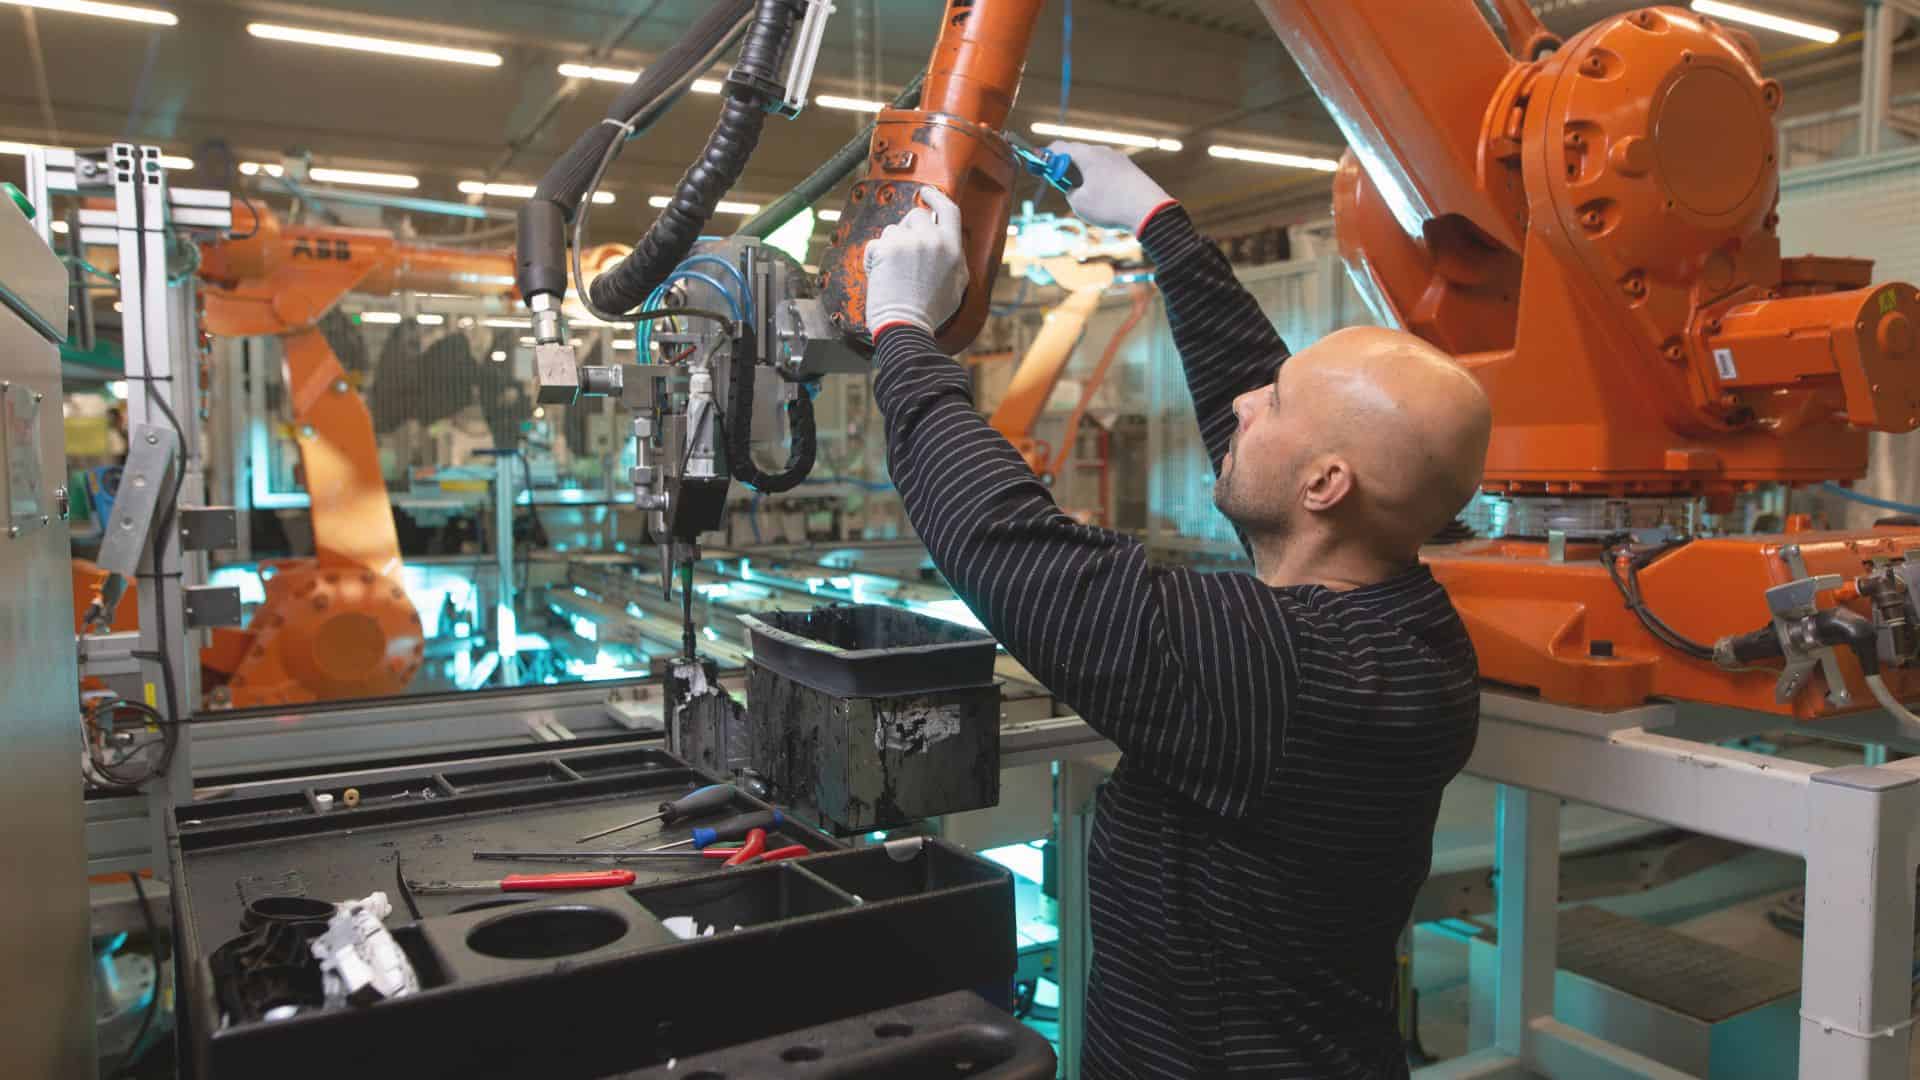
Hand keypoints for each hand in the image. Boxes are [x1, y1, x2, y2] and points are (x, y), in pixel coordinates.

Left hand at [864, 187, 968, 338]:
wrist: (905, 325)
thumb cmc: (929, 312)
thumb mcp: (958, 286)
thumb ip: (956, 260)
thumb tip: (952, 246)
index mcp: (953, 248)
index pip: (949, 210)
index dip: (936, 197)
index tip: (926, 193)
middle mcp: (933, 240)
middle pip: (917, 216)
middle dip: (907, 229)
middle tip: (903, 252)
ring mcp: (909, 242)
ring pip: (893, 230)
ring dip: (890, 247)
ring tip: (894, 273)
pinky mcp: (887, 249)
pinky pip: (876, 244)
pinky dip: (875, 259)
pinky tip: (882, 277)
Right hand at [1046, 141, 1174, 233]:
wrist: (1148, 210)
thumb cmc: (1111, 206)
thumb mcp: (1079, 203)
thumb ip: (1070, 191)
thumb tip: (1072, 188)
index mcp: (1086, 155)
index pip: (1059, 147)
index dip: (1045, 157)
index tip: (1039, 167)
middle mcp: (1102, 151)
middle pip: (1076, 152)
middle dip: (1064, 165)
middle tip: (1059, 181)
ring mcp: (1118, 158)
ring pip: (1093, 161)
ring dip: (1083, 172)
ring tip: (1082, 192)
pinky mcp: (1129, 168)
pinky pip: (1107, 168)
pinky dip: (1098, 177)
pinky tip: (1102, 194)